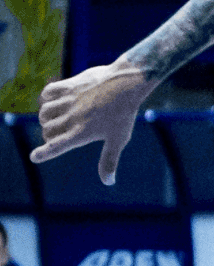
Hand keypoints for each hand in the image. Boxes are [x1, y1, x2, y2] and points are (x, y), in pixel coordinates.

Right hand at [30, 60, 157, 184]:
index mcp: (81, 133)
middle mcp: (71, 118)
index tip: (34, 157)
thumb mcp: (119, 139)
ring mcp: (69, 101)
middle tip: (57, 134)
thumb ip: (109, 160)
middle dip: (49, 135)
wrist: (127, 83)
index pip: (55, 147)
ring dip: (46, 117)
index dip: (43, 153)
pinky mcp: (69, 86)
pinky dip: (47, 97)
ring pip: (45, 111)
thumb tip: (108, 182)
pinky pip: (48, 92)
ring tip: (56, 118)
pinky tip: (54, 100)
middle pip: (47, 130)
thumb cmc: (124, 114)